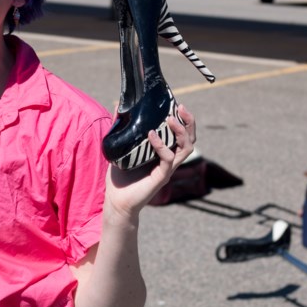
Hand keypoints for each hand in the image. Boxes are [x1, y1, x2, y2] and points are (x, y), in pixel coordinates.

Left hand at [105, 104, 196, 219]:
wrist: (116, 201)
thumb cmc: (120, 178)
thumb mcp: (120, 148)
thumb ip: (121, 129)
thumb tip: (118, 106)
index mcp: (163, 154)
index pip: (181, 135)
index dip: (183, 120)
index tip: (177, 105)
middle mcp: (169, 161)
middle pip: (190, 140)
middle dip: (189, 122)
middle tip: (181, 108)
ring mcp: (167, 169)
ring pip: (186, 149)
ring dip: (181, 132)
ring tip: (170, 119)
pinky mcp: (161, 177)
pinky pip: (167, 159)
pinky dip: (161, 145)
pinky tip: (151, 135)